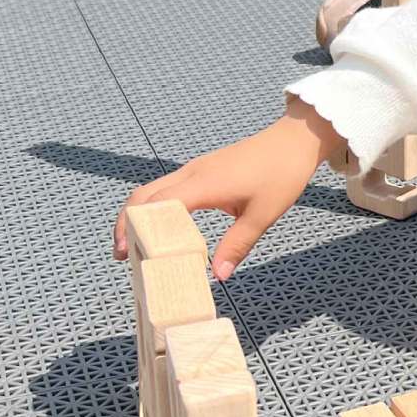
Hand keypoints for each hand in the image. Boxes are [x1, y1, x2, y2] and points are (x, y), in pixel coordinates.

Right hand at [113, 100, 345, 280]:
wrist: (294, 140)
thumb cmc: (282, 173)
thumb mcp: (263, 215)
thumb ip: (237, 245)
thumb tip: (218, 275)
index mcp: (204, 184)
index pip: (156, 205)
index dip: (137, 229)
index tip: (127, 253)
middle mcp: (192, 173)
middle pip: (143, 196)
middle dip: (126, 224)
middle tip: (122, 255)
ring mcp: (195, 170)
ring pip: (153, 190)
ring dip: (138, 215)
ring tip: (135, 246)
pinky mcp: (202, 170)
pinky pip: (168, 188)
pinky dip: (155, 208)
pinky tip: (160, 228)